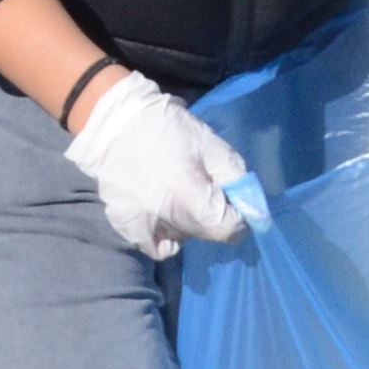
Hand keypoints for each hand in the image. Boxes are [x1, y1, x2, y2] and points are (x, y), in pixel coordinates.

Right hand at [60, 73, 253, 259]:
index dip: (237, 217)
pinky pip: (154, 246)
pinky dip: (164, 236)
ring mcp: (140, 224)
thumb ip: (236, 179)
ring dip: (188, 223)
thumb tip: (250, 208)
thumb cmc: (170, 129)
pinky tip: (163, 214)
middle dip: (212, 216)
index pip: (227, 229)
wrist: (118, 122)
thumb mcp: (212, 145)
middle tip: (201, 189)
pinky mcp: (123, 224)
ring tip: (177, 194)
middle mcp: (164, 217)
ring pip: (180, 238)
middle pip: (204, 234)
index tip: (231, 202)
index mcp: (188, 196)